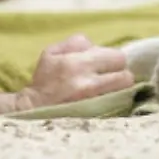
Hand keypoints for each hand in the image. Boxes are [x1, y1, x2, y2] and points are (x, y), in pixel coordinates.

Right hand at [15, 34, 134, 110]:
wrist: (33, 111)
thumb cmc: (44, 80)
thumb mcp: (51, 52)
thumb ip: (75, 42)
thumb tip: (95, 45)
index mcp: (77, 62)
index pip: (117, 56)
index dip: (113, 59)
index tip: (107, 64)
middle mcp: (88, 82)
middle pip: (126, 75)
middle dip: (120, 74)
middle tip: (110, 78)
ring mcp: (93, 102)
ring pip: (125, 91)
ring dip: (120, 89)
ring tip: (109, 90)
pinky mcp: (95, 116)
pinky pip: (118, 105)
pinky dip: (115, 101)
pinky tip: (106, 100)